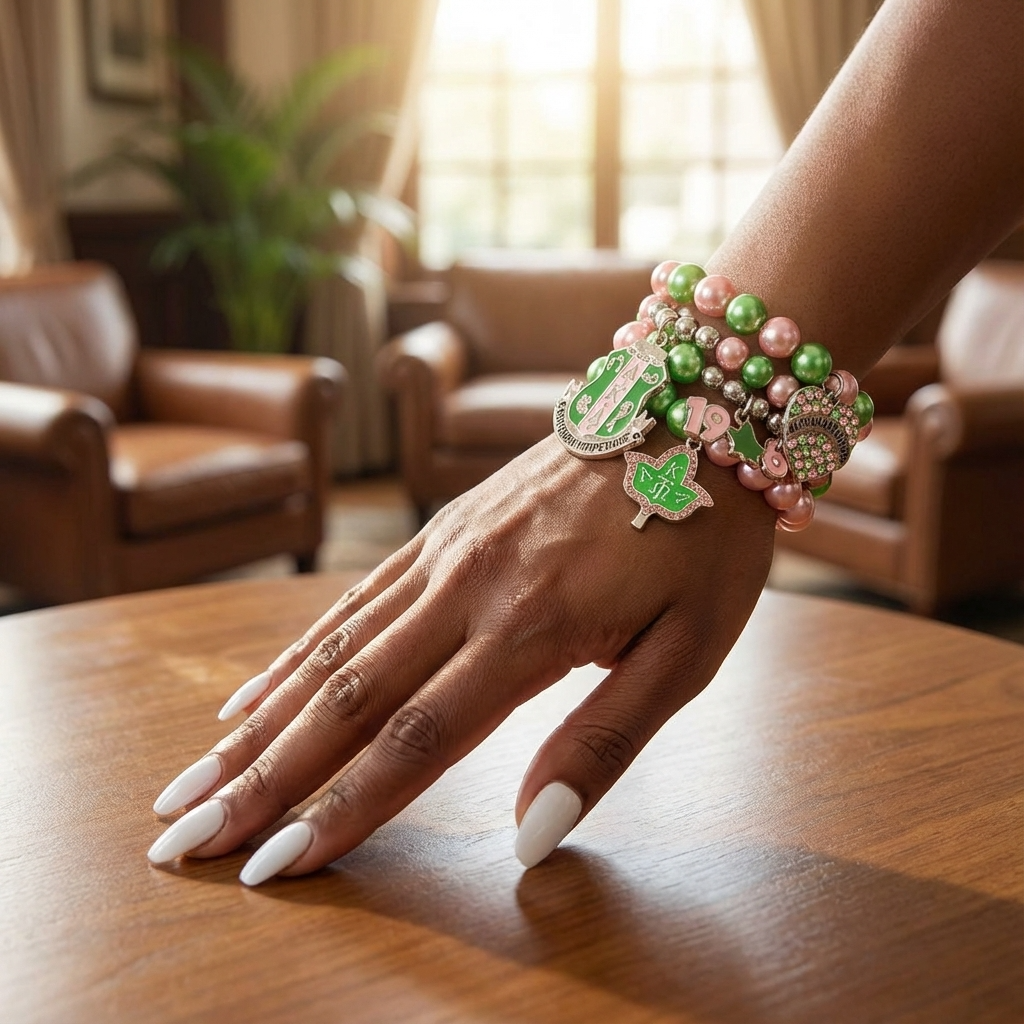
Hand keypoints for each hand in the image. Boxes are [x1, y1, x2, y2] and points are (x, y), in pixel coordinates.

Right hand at [147, 429, 775, 880]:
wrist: (692, 412)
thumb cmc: (702, 539)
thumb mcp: (689, 650)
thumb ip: (605, 742)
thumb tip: (532, 839)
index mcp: (531, 628)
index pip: (415, 741)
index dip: (342, 811)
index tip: (272, 868)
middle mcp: (467, 589)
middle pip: (345, 702)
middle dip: (262, 780)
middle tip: (183, 839)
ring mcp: (444, 552)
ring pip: (329, 651)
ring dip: (255, 723)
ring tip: (192, 777)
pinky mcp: (441, 530)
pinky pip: (352, 600)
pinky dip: (293, 655)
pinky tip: (250, 693)